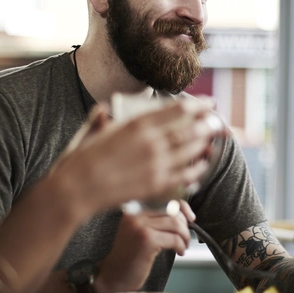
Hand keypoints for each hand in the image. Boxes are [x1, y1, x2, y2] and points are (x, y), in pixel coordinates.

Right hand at [49, 99, 222, 217]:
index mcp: (137, 124)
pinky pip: (185, 176)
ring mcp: (155, 165)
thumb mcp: (92, 129)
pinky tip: (202, 166)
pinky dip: (197, 169)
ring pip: (191, 151)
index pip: (177, 110)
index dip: (198, 105)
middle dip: (208, 124)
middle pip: (190, 130)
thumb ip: (103, 117)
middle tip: (218, 121)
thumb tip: (105, 109)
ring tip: (214, 138)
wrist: (75, 190)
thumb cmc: (80, 158)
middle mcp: (151, 143)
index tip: (209, 102)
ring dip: (205, 143)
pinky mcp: (155, 185)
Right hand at [95, 200, 194, 292]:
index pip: (165, 198)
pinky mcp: (147, 240)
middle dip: (185, 225)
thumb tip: (184, 213)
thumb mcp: (140, 229)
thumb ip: (156, 218)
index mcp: (134, 208)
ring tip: (184, 246)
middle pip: (172, 211)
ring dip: (185, 236)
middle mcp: (135, 213)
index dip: (182, 207)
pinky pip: (174, 238)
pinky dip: (181, 245)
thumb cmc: (130, 254)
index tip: (190, 217)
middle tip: (186, 238)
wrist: (114, 275)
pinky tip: (179, 252)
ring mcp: (140, 226)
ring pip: (176, 224)